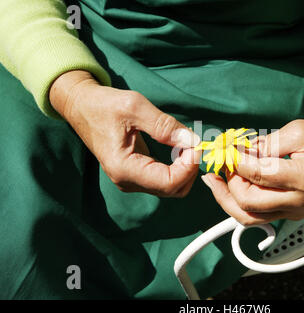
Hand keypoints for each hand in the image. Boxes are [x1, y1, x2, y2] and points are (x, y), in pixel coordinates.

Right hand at [50, 70, 200, 196]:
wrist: (81, 106)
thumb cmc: (103, 104)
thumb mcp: (134, 107)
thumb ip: (163, 125)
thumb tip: (192, 140)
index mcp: (124, 168)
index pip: (169, 183)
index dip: (189, 167)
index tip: (195, 144)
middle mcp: (127, 181)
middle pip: (173, 190)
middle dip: (190, 169)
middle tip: (194, 143)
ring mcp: (131, 180)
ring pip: (171, 188)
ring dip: (186, 169)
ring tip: (186, 143)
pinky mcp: (136, 174)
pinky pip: (165, 179)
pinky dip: (178, 167)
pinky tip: (179, 148)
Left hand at [201, 113, 303, 224]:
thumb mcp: (296, 130)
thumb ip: (265, 144)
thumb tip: (237, 152)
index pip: (258, 175)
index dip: (236, 162)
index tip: (225, 149)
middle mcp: (301, 200)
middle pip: (249, 202)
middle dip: (229, 182)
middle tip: (221, 163)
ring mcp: (296, 211)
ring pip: (249, 217)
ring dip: (228, 199)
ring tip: (215, 179)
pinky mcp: (291, 213)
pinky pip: (258, 216)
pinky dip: (240, 203)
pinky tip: (230, 186)